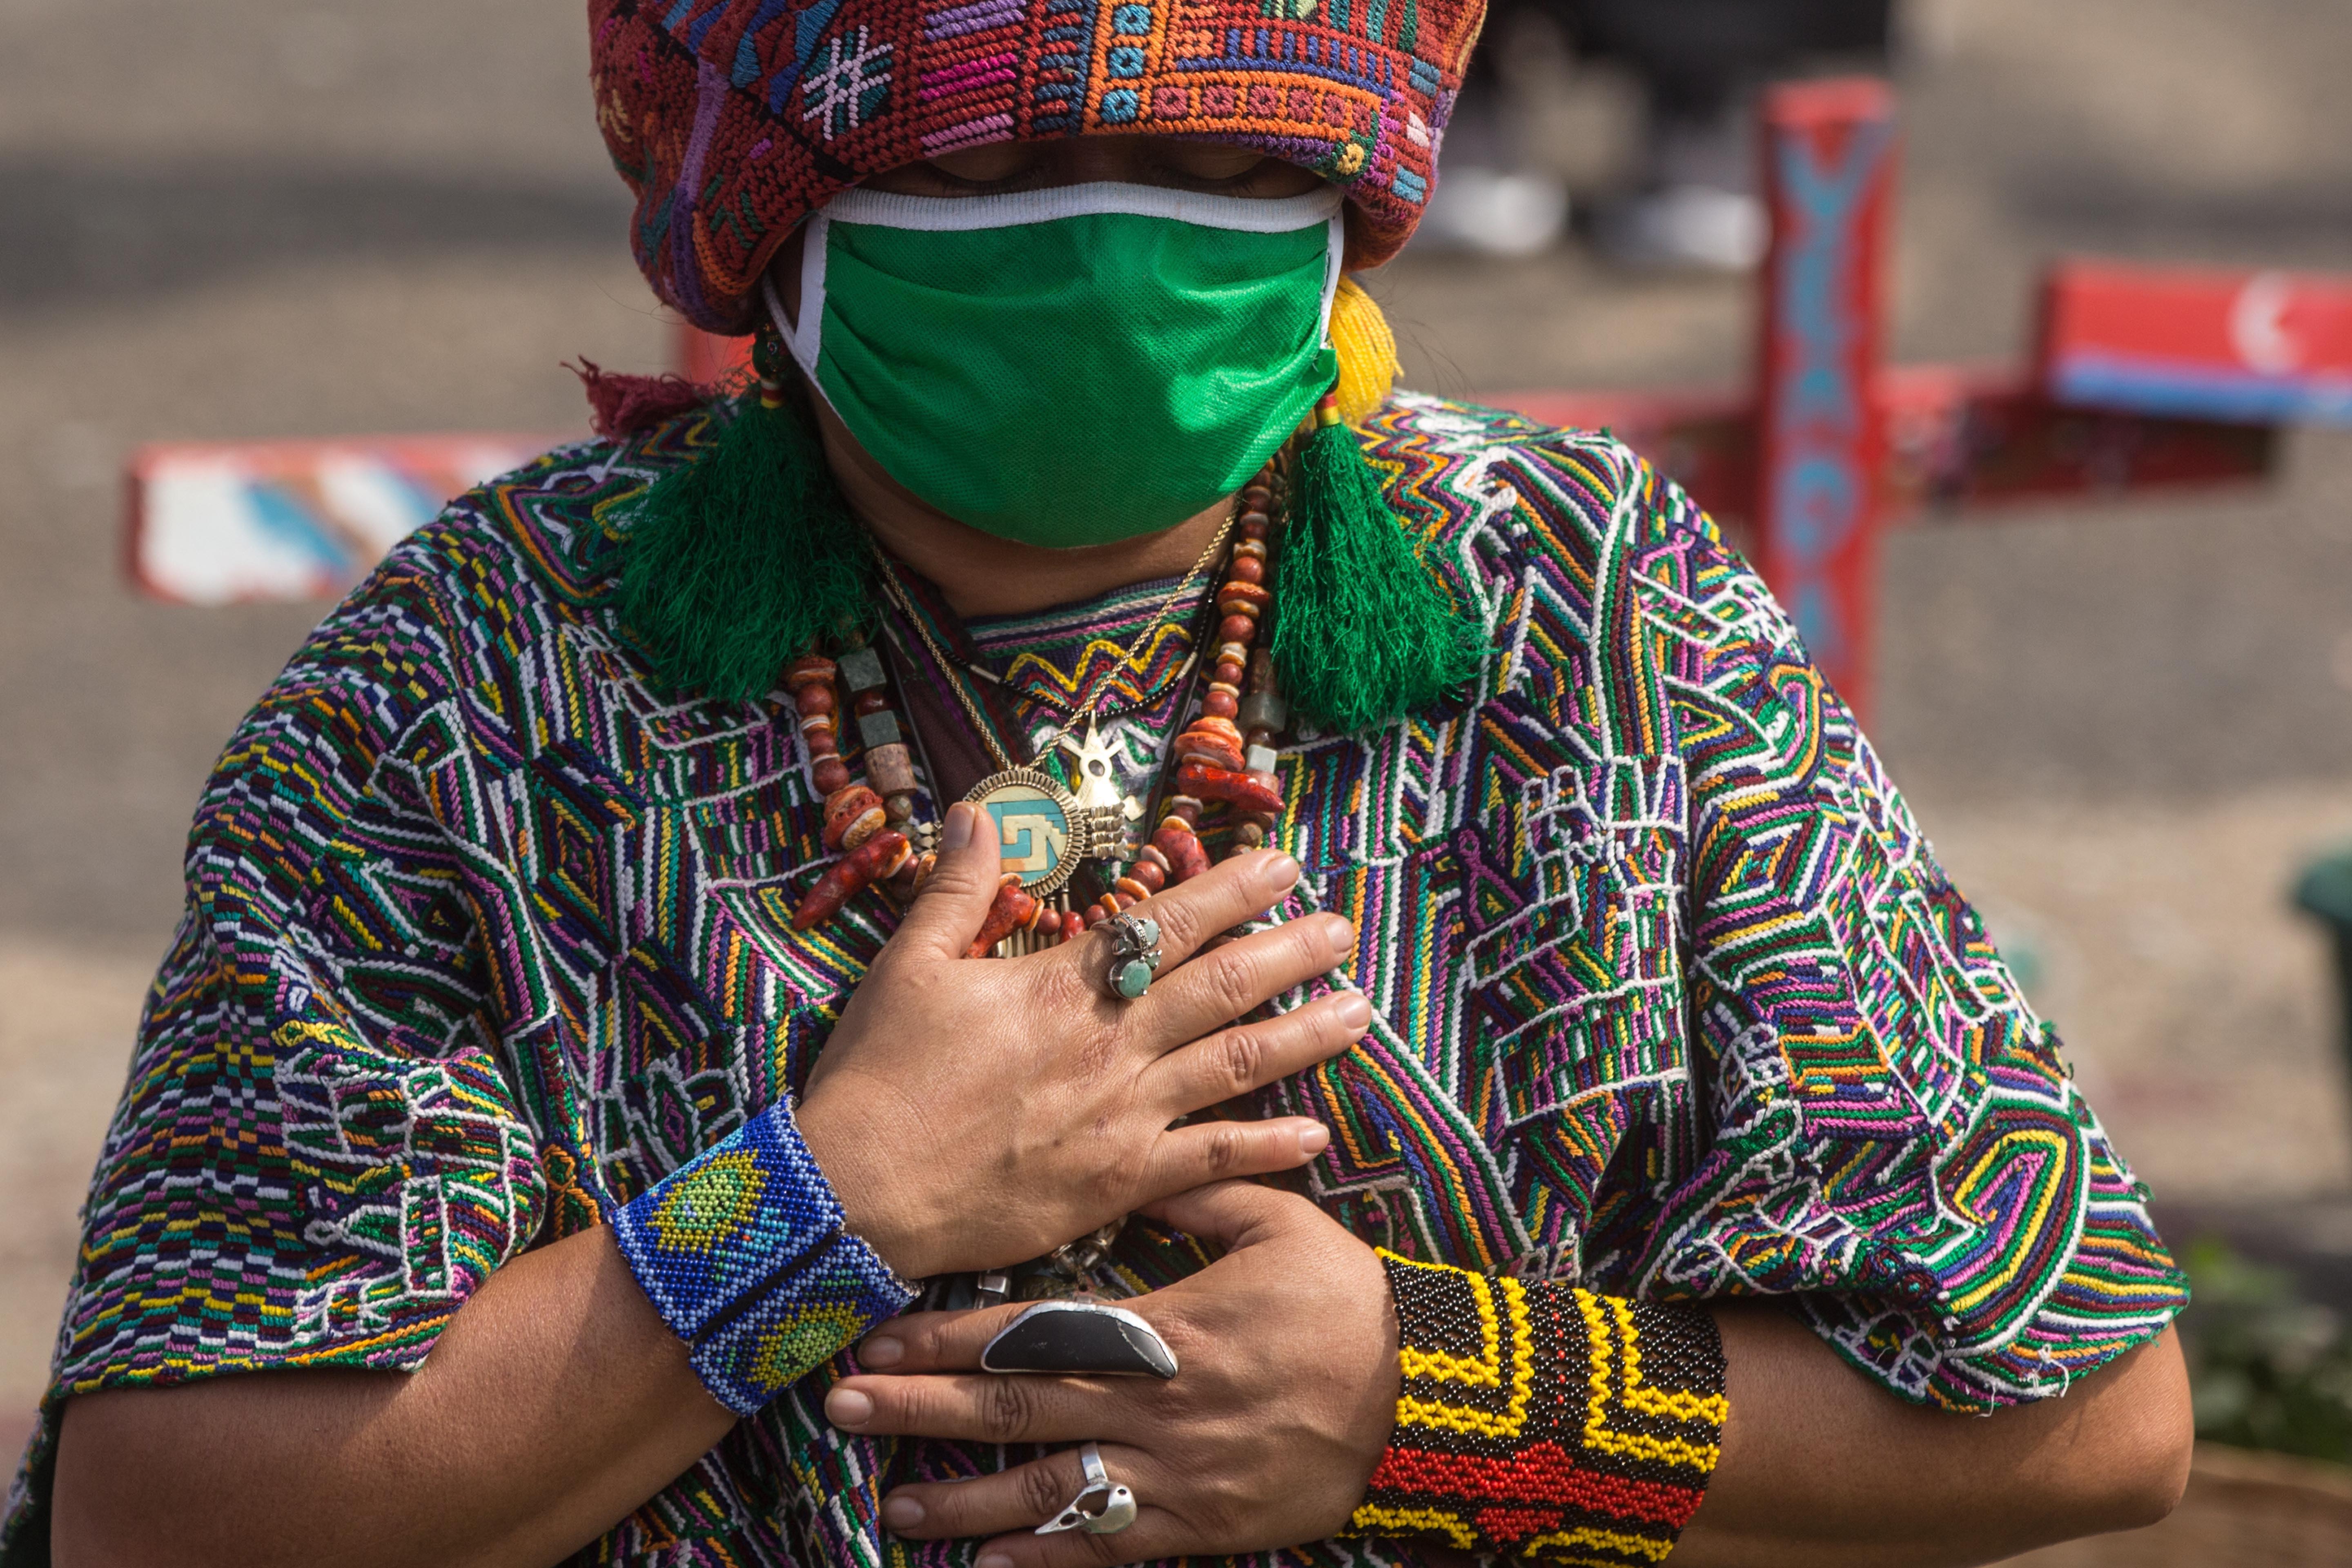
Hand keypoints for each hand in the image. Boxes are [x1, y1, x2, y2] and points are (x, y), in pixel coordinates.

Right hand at [797, 803, 1368, 1279]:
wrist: (857, 1193)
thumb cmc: (877, 1078)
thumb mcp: (908, 965)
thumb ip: (956, 887)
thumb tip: (976, 810)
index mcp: (1063, 987)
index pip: (1168, 923)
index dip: (1233, 891)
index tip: (1284, 864)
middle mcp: (1110, 1046)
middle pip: (1222, 987)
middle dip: (1292, 952)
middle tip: (1346, 930)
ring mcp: (1123, 1118)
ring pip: (1236, 1065)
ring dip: (1305, 1036)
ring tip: (1361, 1010)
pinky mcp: (1119, 1184)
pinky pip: (1212, 1160)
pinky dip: (1268, 1146)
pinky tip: (1316, 1133)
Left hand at [823, 1182, 1398, 1566]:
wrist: (1424, 1402)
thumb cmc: (1349, 1305)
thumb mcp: (1282, 1225)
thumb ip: (1201, 1191)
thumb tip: (1134, 1158)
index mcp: (1168, 1327)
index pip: (1033, 1328)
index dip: (950, 1333)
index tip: (880, 1332)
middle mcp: (1158, 1404)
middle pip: (1018, 1406)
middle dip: (923, 1407)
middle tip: (842, 1406)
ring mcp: (1177, 1473)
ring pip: (1051, 1489)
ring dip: (966, 1500)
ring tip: (893, 1506)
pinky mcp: (1201, 1525)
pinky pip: (1110, 1547)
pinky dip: (1047, 1562)